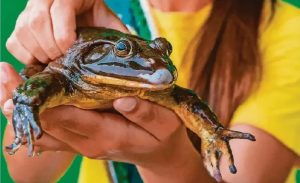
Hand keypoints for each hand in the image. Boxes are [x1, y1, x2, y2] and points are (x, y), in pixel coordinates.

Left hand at [0, 62, 211, 182]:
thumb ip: (145, 113)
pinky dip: (33, 120)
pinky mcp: (80, 143)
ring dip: (24, 110)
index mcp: (108, 135)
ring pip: (43, 131)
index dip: (46, 99)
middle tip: (5, 73)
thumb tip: (122, 100)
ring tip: (6, 83)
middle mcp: (88, 143)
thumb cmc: (164, 136)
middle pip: (48, 124)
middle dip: (26, 101)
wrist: (159, 155)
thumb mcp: (165, 124)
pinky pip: (49, 136)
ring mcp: (82, 145)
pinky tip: (22, 103)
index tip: (28, 78)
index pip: (68, 117)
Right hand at [6, 0, 127, 63]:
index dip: (63, 35)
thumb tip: (133, 54)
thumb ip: (118, 33)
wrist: (80, 3)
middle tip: (64, 61)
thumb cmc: (94, 13)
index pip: (58, 11)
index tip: (70, 50)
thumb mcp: (108, 19)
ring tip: (55, 61)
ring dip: (39, 52)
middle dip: (51, 48)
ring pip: (23, 31)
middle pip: (37, 23)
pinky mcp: (21, 22)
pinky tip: (41, 59)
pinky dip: (25, 54)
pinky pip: (14, 41)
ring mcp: (29, 10)